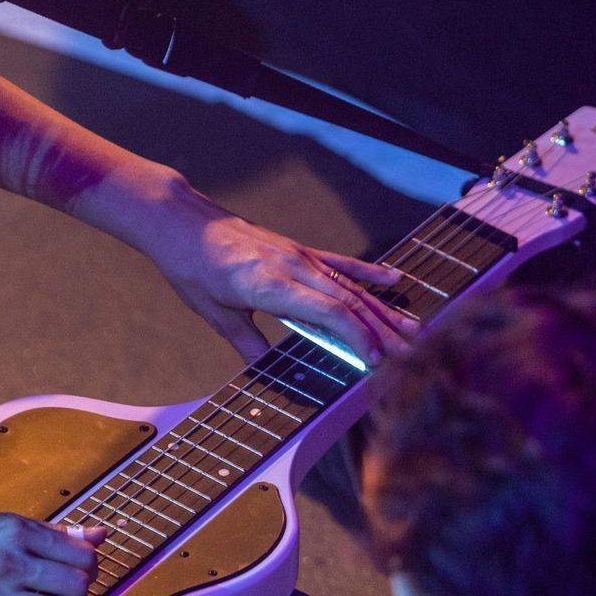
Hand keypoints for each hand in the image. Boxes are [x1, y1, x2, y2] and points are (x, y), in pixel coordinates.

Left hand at [138, 183, 419, 364]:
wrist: (182, 222)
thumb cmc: (192, 268)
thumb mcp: (215, 314)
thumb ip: (248, 344)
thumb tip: (269, 373)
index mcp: (271, 284)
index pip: (329, 311)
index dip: (357, 336)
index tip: (375, 360)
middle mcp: (292, 267)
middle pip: (349, 302)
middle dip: (382, 331)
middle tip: (411, 355)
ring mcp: (298, 256)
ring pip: (350, 286)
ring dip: (383, 310)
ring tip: (413, 330)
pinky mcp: (297, 250)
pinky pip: (339, 264)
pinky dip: (369, 273)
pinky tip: (395, 281)